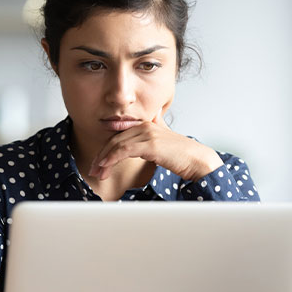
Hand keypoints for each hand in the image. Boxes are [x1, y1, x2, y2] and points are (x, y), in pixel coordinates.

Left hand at [88, 112, 223, 181]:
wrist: (197, 160)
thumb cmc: (181, 154)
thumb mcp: (164, 139)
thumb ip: (155, 130)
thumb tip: (153, 118)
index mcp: (145, 125)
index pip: (118, 136)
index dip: (106, 149)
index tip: (98, 163)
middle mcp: (145, 126)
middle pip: (114, 140)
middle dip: (101, 156)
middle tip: (93, 170)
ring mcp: (147, 134)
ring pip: (116, 145)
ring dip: (104, 160)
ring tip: (97, 173)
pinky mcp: (150, 144)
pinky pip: (124, 150)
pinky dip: (112, 158)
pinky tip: (106, 167)